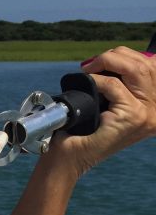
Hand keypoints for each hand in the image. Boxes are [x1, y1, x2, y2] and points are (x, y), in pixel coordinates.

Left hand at [52, 47, 155, 175]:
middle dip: (116, 55)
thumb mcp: (106, 103)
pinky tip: (87, 84)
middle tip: (92, 64)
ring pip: (136, 69)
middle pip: (146, 64)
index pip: (152, 66)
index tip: (102, 62)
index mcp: (154, 105)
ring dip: (109, 62)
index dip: (127, 56)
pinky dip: (97, 80)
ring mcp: (147, 115)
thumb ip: (119, 84)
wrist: (67, 159)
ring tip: (90, 70)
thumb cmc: (81, 132)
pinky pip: (115, 86)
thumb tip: (114, 58)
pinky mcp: (132, 118)